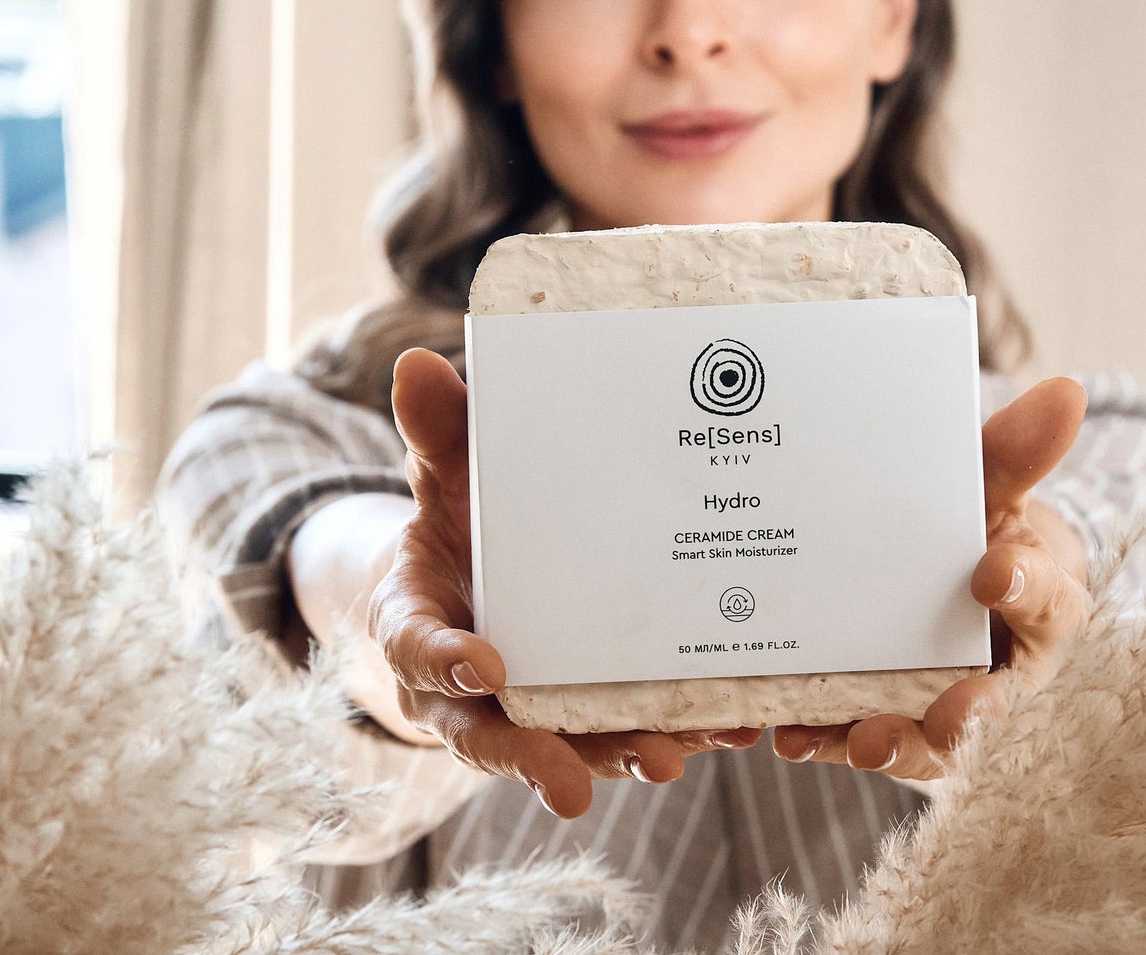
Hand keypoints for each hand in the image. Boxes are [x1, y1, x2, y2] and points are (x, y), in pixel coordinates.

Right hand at [367, 348, 761, 817]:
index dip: (444, 660)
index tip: (482, 662)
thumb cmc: (464, 525)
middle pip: (493, 730)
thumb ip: (440, 432)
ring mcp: (534, 702)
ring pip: (569, 742)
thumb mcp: (447, 477)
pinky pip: (628, 726)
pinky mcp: (591, 706)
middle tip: (572, 781)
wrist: (481, 579)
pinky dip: (675, 729)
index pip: (420, 648)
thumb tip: (417, 364)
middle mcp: (473, 683)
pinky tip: (727, 724)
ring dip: (619, 754)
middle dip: (533, 755)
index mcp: (423, 623)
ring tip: (670, 758)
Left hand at [772, 377, 1091, 778]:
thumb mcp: (994, 487)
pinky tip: (788, 732)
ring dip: (895, 743)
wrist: (946, 567)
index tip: (992, 569)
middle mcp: (1004, 669)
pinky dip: (826, 737)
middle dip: (970, 714)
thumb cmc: (980, 528)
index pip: (1051, 601)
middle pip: (997, 703)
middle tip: (947, 716)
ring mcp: (943, 701)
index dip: (1026, 588)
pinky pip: (858, 734)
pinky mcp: (885, 717)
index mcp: (1045, 605)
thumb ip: (1014, 452)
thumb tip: (1064, 391)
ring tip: (860, 739)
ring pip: (928, 738)